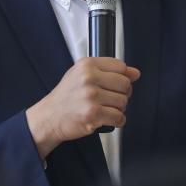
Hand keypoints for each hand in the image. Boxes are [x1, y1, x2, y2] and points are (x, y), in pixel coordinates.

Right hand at [26, 57, 140, 158]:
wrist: (49, 117)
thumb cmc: (66, 96)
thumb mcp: (83, 75)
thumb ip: (109, 71)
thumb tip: (135, 73)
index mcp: (87, 65)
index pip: (120, 66)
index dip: (122, 77)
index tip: (114, 85)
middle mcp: (89, 78)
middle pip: (125, 84)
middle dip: (122, 94)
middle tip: (110, 100)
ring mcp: (91, 96)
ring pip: (123, 102)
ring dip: (118, 109)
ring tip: (104, 109)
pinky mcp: (93, 114)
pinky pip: (119, 117)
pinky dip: (117, 121)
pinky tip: (106, 119)